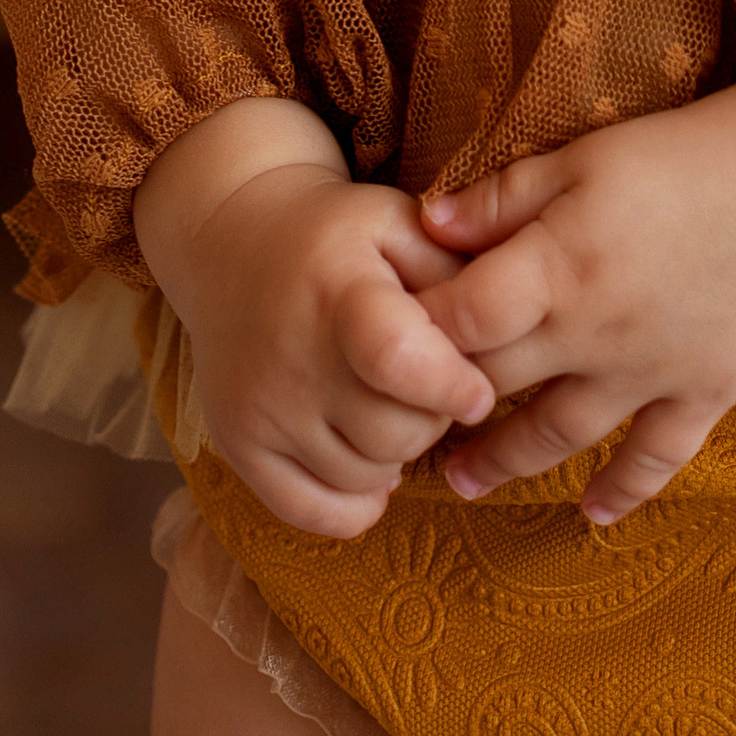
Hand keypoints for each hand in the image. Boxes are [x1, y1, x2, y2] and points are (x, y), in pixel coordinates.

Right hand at [135, 98, 497, 537]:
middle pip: (394, 433)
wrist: (231, 241)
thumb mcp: (394, 222)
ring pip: (364, 476)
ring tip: (389, 405)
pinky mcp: (238, 445)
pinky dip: (354, 502)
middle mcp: (291, 356)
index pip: (396, 358)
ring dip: (395, 454)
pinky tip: (366, 460)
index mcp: (337, 291)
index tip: (478, 395)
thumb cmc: (336, 236)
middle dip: (431, 416)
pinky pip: (313, 513)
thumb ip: (455, 268)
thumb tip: (504, 325)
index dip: (448, 385)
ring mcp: (260, 408)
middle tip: (427, 385)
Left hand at [413, 61, 735, 522]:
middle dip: (441, 407)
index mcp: (558, 268)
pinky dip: (624, 490)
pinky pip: (655, 457)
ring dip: (506, 462)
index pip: (464, 318)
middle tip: (393, 426)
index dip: (414, 333)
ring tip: (460, 484)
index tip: (377, 340)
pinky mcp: (700, 393)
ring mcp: (647, 374)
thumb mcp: (581, 156)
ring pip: (561, 434)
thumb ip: (502, 197)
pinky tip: (593, 514)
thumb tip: (424, 222)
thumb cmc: (675, 159)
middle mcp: (593, 334)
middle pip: (498, 382)